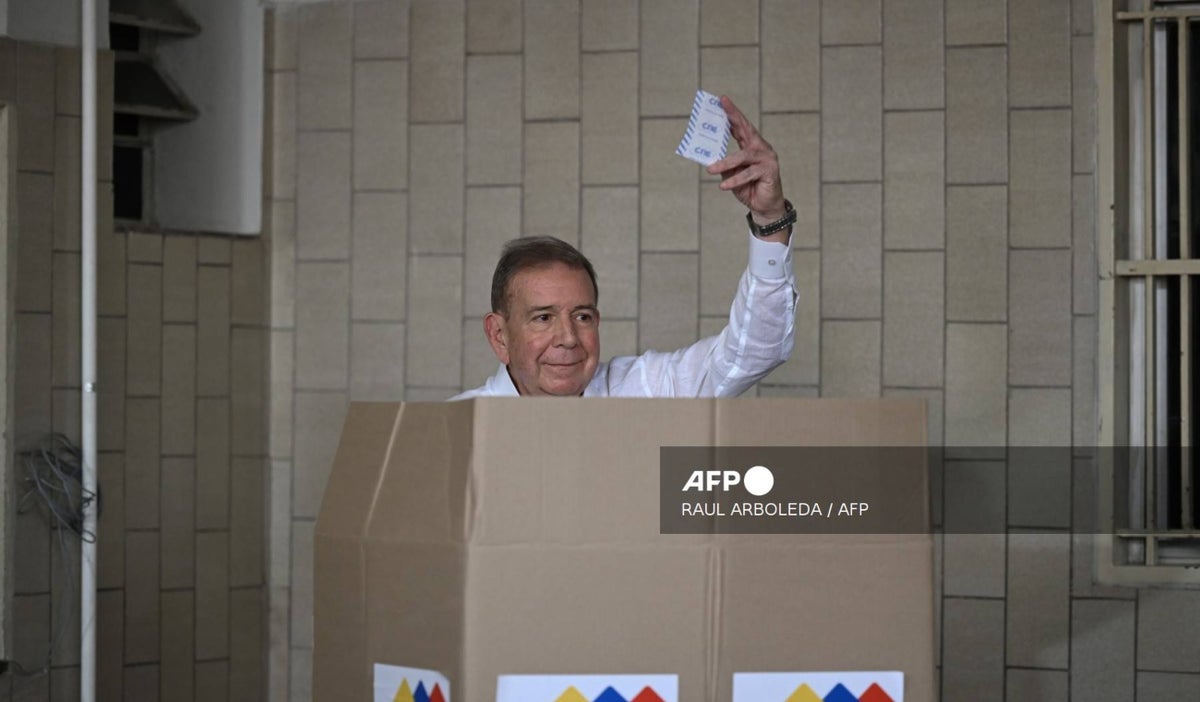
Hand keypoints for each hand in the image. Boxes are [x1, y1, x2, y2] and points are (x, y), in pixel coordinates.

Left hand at [705, 96, 785, 222]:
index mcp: (751, 145)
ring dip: (725, 162)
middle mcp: (761, 148)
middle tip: (722, 106)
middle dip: (733, 116)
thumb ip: (724, 165)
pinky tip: (723, 185)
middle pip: (747, 129)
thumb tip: (709, 158)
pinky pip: (749, 174)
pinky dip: (735, 180)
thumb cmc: (748, 188)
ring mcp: (767, 158)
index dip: (732, 113)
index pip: (741, 126)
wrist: (764, 207)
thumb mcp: (731, 175)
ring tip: (710, 170)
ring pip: (743, 156)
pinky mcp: (770, 171)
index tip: (722, 100)